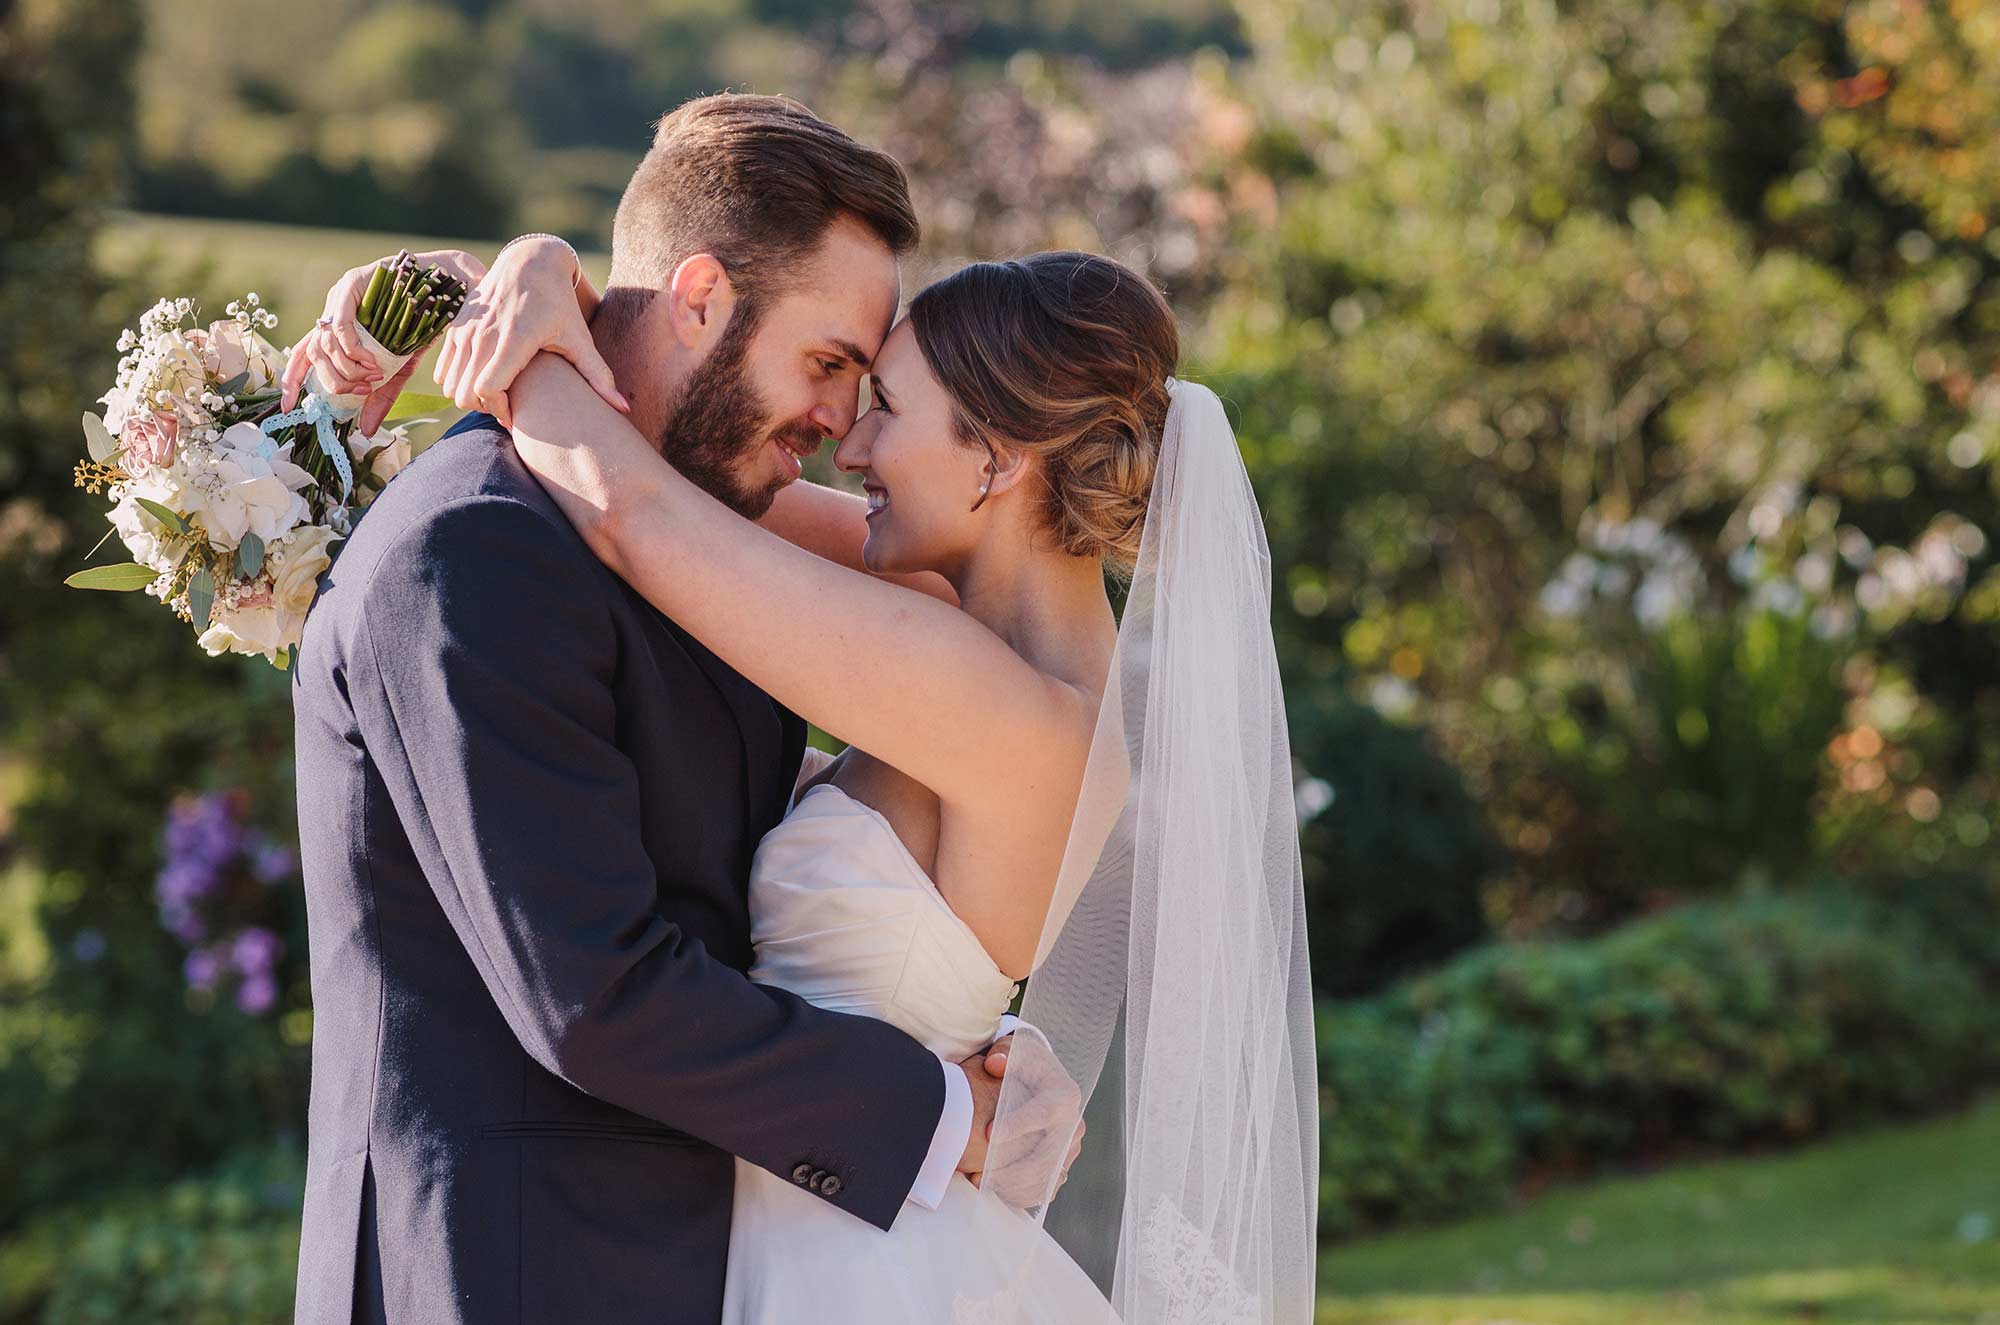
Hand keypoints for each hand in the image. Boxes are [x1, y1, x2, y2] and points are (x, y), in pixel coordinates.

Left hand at [281, 248, 487, 434]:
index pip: (302, 355)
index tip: (287, 407)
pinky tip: (371, 359)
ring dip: (347, 368)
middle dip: (333, 381)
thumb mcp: (398, 368)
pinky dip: (352, 348)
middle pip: (312, 353)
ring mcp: (339, 297)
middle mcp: (331, 312)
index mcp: (337, 330)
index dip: (290, 380)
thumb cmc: (422, 327)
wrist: (450, 292)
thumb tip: (367, 431)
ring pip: (324, 342)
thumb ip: (380, 396)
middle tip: (362, 391)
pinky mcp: (351, 285)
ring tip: (375, 375)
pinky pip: (340, 324)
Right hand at [433, 235, 628, 428]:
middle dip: (484, 408)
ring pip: (451, 384)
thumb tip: (624, 408)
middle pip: (465, 393)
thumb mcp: (581, 339)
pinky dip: (459, 380)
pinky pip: (444, 369)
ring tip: (497, 393)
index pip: (487, 390)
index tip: (516, 415)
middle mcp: (484, 334)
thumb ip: (599, 377)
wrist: (530, 262)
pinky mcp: (455, 325)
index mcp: (514, 339)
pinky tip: (483, 377)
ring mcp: (466, 329)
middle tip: (508, 406)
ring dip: (470, 395)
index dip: (499, 410)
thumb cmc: (560, 304)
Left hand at [955, 1033, 1085, 1208]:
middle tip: (978, 1173)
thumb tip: (995, 1065)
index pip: (1043, 1112)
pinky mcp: (1062, 1167)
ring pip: (1045, 1177)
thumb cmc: (1022, 1066)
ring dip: (1012, 1186)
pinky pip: (1044, 1188)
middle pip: (1046, 1155)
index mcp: (1065, 1095)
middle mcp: (1074, 1125)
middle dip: (1011, 1168)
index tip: (988, 1134)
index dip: (1017, 1124)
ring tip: (980, 1184)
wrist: (1039, 1082)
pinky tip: (993, 1191)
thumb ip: (1003, 1054)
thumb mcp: (1014, 1051)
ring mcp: (1070, 1150)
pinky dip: (1020, 1195)